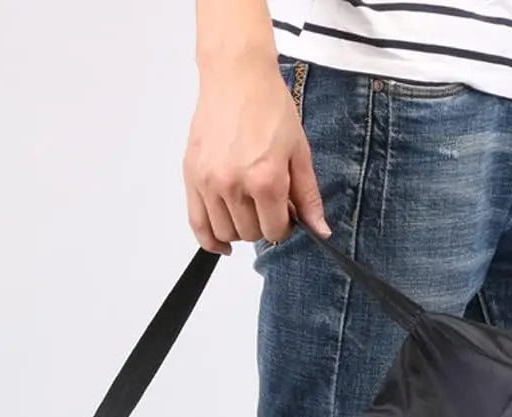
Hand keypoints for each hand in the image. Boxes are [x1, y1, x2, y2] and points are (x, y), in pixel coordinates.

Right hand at [183, 50, 330, 254]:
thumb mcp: (299, 152)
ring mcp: (209, 182)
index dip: (285, 227)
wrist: (236, 77)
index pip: (275, 230)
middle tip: (267, 206)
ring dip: (239, 229)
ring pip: (225, 233)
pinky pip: (197, 224)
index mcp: (265, 179)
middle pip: (250, 234)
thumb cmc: (269, 107)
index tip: (286, 215)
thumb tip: (320, 231)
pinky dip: (210, 240)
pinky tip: (223, 244)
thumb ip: (308, 196)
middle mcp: (234, 185)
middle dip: (263, 226)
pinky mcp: (191, 176)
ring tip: (247, 210)